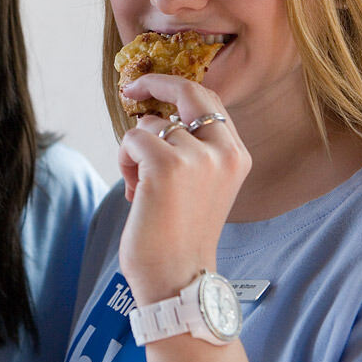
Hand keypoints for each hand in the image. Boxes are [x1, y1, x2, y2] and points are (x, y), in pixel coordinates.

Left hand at [117, 74, 250, 304]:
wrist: (178, 279)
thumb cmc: (182, 236)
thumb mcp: (203, 185)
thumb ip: (194, 148)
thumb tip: (159, 115)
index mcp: (236, 155)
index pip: (210, 100)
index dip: (177, 87)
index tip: (150, 84)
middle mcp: (223, 151)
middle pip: (188, 91)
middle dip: (154, 82)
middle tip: (130, 89)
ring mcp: (196, 156)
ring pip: (149, 124)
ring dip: (134, 152)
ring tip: (141, 188)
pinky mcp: (165, 165)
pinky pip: (132, 139)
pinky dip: (124, 161)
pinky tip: (134, 191)